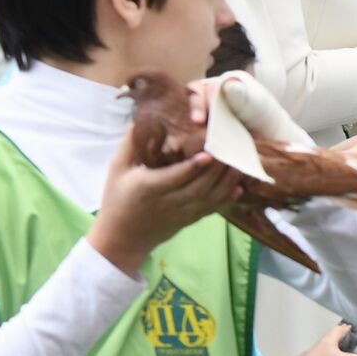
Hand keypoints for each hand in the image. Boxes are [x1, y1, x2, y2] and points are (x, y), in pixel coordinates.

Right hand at [86, 125, 243, 275]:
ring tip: (239, 162)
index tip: (208, 154)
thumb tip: (141, 117)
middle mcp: (167, 202)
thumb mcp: (117, 169)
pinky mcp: (190, 220)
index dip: (192, 167)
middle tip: (232, 149)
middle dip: (218, 170)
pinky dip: (227, 198)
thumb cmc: (117, 198)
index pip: (173, 178)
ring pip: (209, 199)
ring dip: (227, 182)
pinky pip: (212, 210)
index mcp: (147, 188)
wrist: (122, 238)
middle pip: (198, 187)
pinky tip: (239, 185)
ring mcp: (181, 213)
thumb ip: (130, 144)